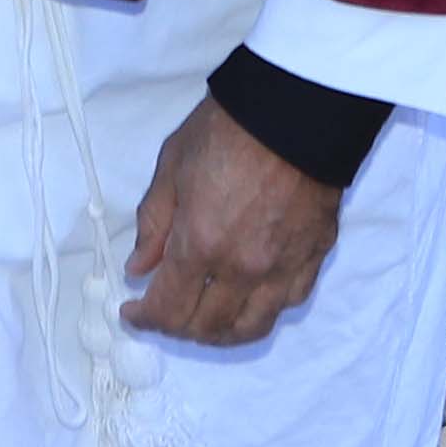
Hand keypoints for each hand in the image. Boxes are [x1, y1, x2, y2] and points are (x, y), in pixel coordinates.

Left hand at [124, 93, 343, 344]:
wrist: (294, 112)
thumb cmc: (225, 132)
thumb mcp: (171, 168)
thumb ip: (154, 225)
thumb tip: (139, 269)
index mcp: (203, 244)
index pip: (169, 309)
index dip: (145, 320)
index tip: (131, 313)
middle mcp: (245, 269)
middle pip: (208, 327)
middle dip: (177, 329)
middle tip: (163, 314)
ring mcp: (284, 269)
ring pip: (251, 328)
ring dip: (219, 334)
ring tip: (201, 321)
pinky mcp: (313, 259)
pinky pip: (285, 305)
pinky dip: (258, 312)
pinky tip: (244, 299)